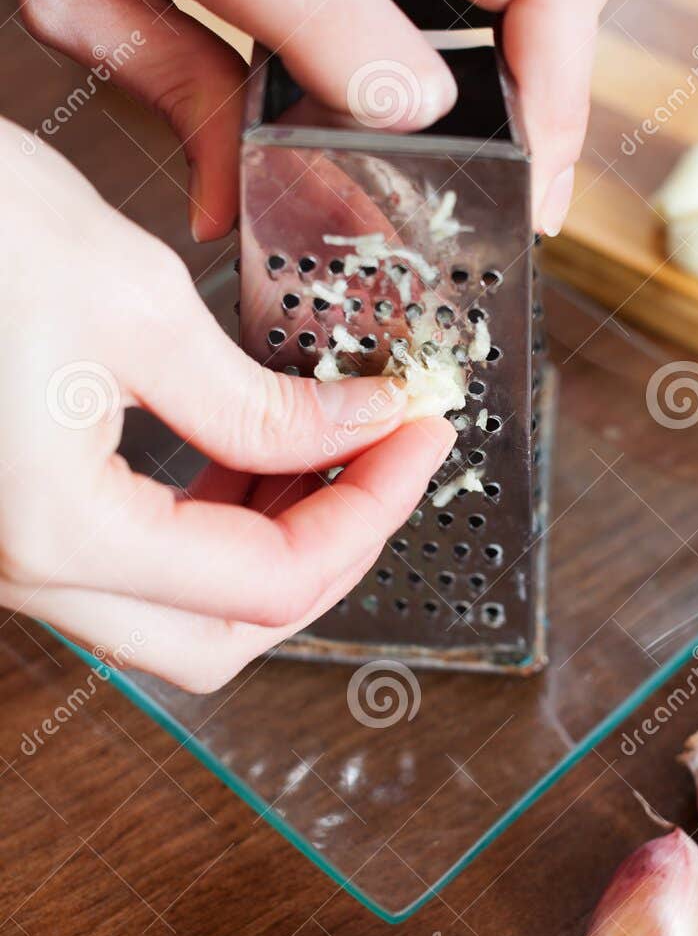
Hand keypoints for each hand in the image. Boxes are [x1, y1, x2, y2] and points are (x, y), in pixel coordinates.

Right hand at [0, 120, 455, 689]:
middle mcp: (22, 570)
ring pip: (172, 611)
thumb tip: (360, 425)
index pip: (272, 582)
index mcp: (60, 533)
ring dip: (266, 547)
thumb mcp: (131, 299)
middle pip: (221, 637)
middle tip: (384, 466)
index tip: (418, 438)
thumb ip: (258, 399)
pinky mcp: (5, 517)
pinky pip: (124, 565)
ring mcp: (7, 553)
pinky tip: (240, 452)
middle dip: (326, 557)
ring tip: (327, 452)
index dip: (370, 514)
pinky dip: (201, 527)